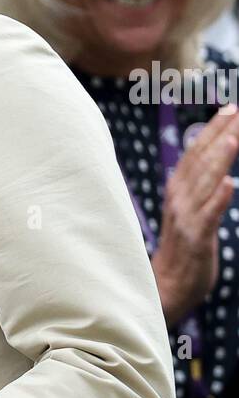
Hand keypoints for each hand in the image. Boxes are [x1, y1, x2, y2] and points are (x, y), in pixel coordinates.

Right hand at [152, 104, 238, 324]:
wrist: (165, 289)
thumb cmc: (181, 250)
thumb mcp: (188, 212)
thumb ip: (197, 188)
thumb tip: (211, 165)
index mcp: (177, 191)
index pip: (196, 153)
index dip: (212, 130)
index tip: (231, 108)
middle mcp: (179, 200)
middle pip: (201, 161)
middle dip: (221, 134)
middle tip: (237, 110)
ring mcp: (186, 218)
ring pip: (205, 183)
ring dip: (220, 160)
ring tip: (234, 138)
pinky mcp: (196, 239)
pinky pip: (209, 216)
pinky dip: (219, 199)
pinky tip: (230, 184)